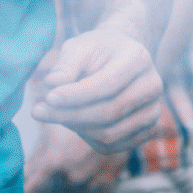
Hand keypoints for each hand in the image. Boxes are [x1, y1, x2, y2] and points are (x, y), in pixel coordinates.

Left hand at [23, 120, 127, 192]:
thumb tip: (20, 175)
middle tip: (42, 185)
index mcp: (53, 162)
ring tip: (60, 189)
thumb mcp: (52, 130)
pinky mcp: (107, 185)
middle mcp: (71, 178)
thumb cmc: (78, 115)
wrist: (117, 111)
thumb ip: (35, 155)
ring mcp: (90, 184)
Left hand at [30, 29, 165, 153]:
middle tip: (38, 111)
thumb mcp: (78, 46)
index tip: (48, 98)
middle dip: (70, 115)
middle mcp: (152, 86)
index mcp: (138, 58)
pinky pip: (112, 146)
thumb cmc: (95, 51)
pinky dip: (87, 138)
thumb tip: (52, 85)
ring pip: (110, 134)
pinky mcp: (147, 131)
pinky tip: (75, 121)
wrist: (119, 58)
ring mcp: (153, 111)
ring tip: (57, 113)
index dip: (76, 95)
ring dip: (76, 127)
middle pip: (109, 112)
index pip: (107, 84)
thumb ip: (65, 64)